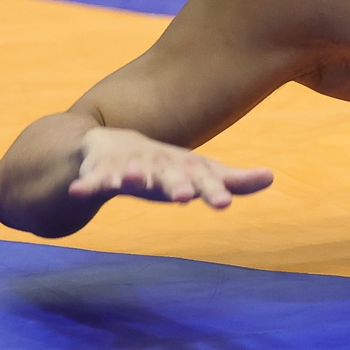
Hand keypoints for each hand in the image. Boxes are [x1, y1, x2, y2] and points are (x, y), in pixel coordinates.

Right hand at [68, 126, 272, 210]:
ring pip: (130, 172)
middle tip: (184, 196)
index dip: (213, 190)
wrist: (114, 145)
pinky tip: (78, 191)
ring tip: (132, 180)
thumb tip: (272, 176)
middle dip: (175, 184)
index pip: (203, 179)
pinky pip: (92, 178)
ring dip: (131, 176)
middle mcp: (159, 164)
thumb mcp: (200, 173)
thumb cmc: (167, 167)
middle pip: (168, 176)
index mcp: (184, 168)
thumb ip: (233, 180)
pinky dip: (87, 183)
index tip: (224, 204)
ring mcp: (128, 164)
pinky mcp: (100, 169)